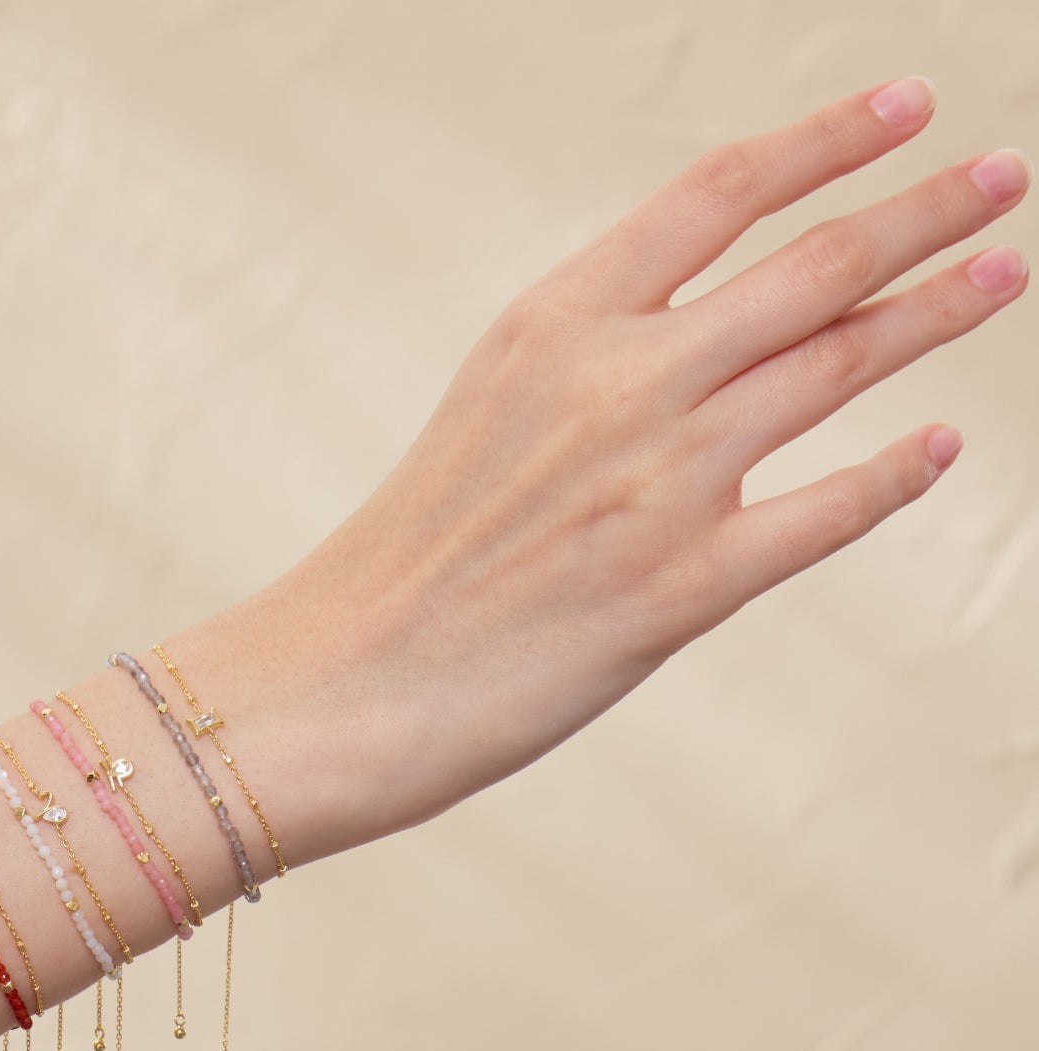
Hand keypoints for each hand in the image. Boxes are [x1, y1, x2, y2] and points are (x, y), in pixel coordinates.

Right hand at [233, 76, 1029, 857]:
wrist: (337, 683)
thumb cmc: (399, 564)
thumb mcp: (482, 418)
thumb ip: (585, 370)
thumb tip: (693, 350)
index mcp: (552, 326)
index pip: (714, 194)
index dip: (823, 141)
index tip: (900, 106)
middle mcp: (617, 383)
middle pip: (807, 265)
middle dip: (921, 209)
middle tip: (997, 177)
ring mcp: (658, 482)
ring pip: (835, 365)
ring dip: (934, 312)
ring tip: (999, 272)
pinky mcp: (682, 589)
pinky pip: (823, 514)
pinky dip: (893, 476)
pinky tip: (936, 450)